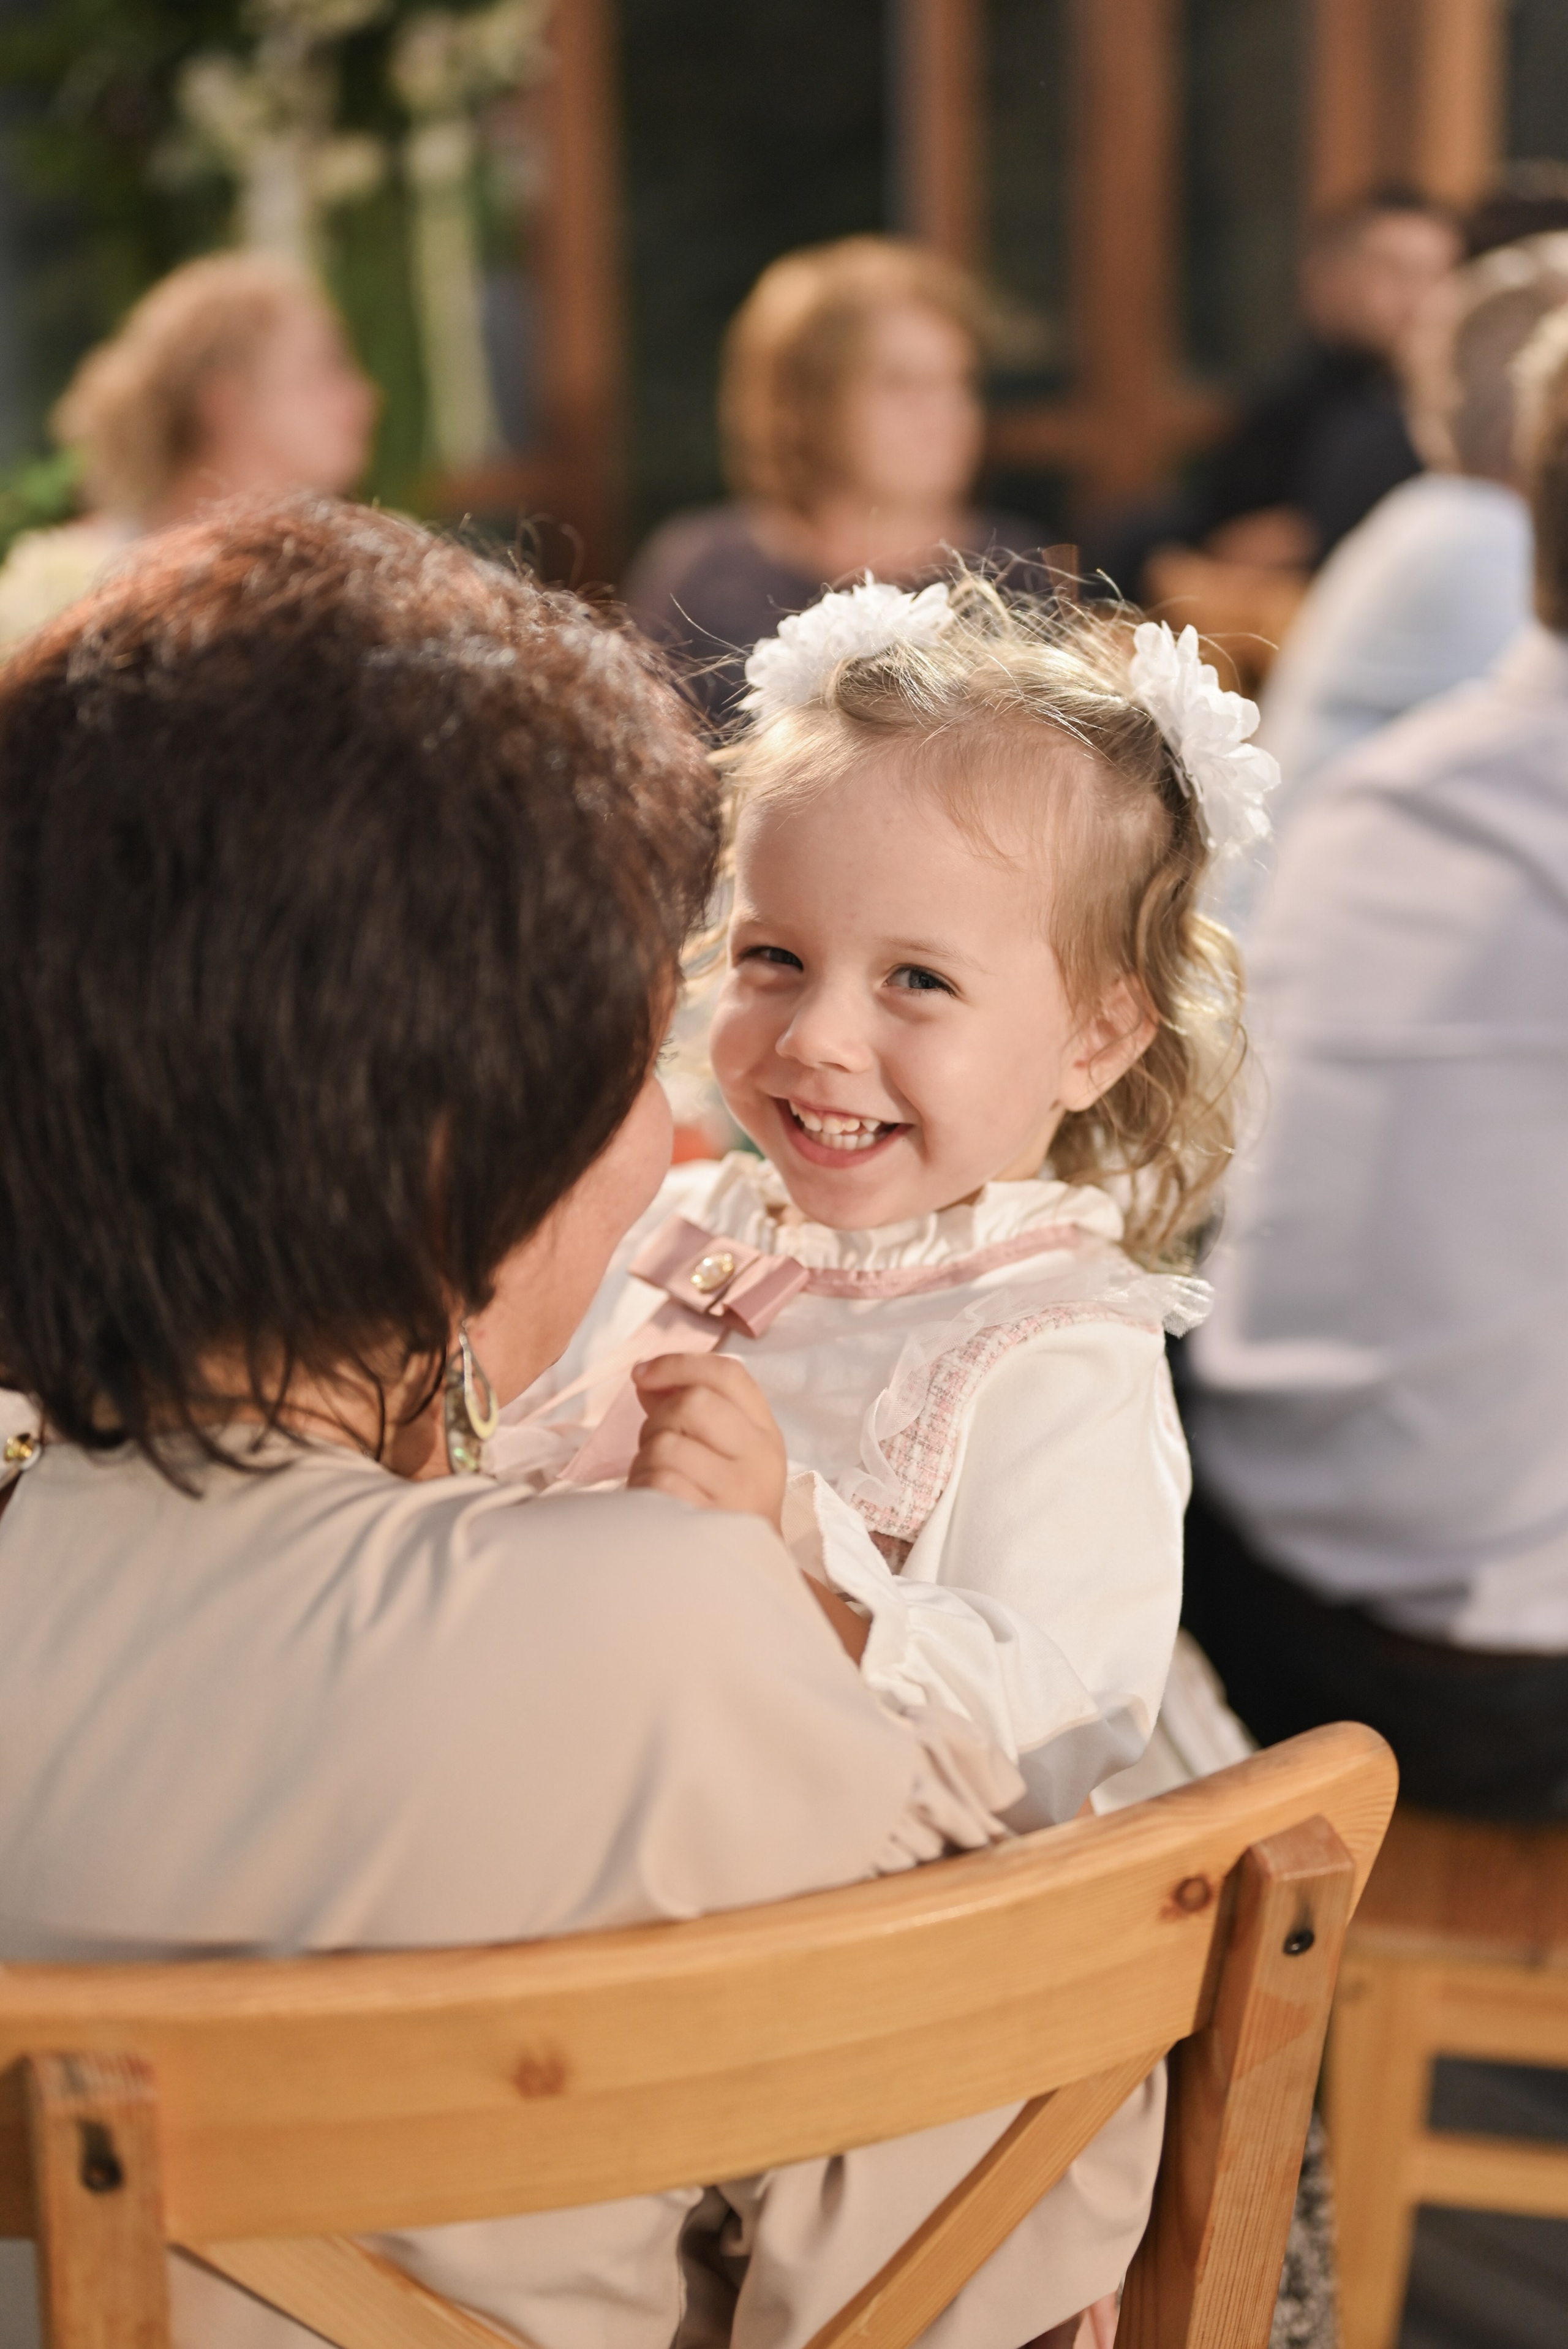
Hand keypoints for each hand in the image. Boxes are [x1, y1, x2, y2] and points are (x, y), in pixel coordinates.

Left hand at [627, 1353, 786, 1531]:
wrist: (744, 1580)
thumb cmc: (720, 1506)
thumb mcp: (725, 1453)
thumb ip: (693, 1408)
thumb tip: (646, 1377)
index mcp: (766, 1435)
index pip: (729, 1375)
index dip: (679, 1364)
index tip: (642, 1375)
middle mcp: (760, 1459)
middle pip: (693, 1402)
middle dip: (658, 1420)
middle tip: (657, 1446)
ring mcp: (738, 1492)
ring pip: (667, 1444)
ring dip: (647, 1461)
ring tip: (660, 1485)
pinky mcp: (710, 1523)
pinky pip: (658, 1483)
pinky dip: (644, 1490)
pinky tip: (657, 1508)